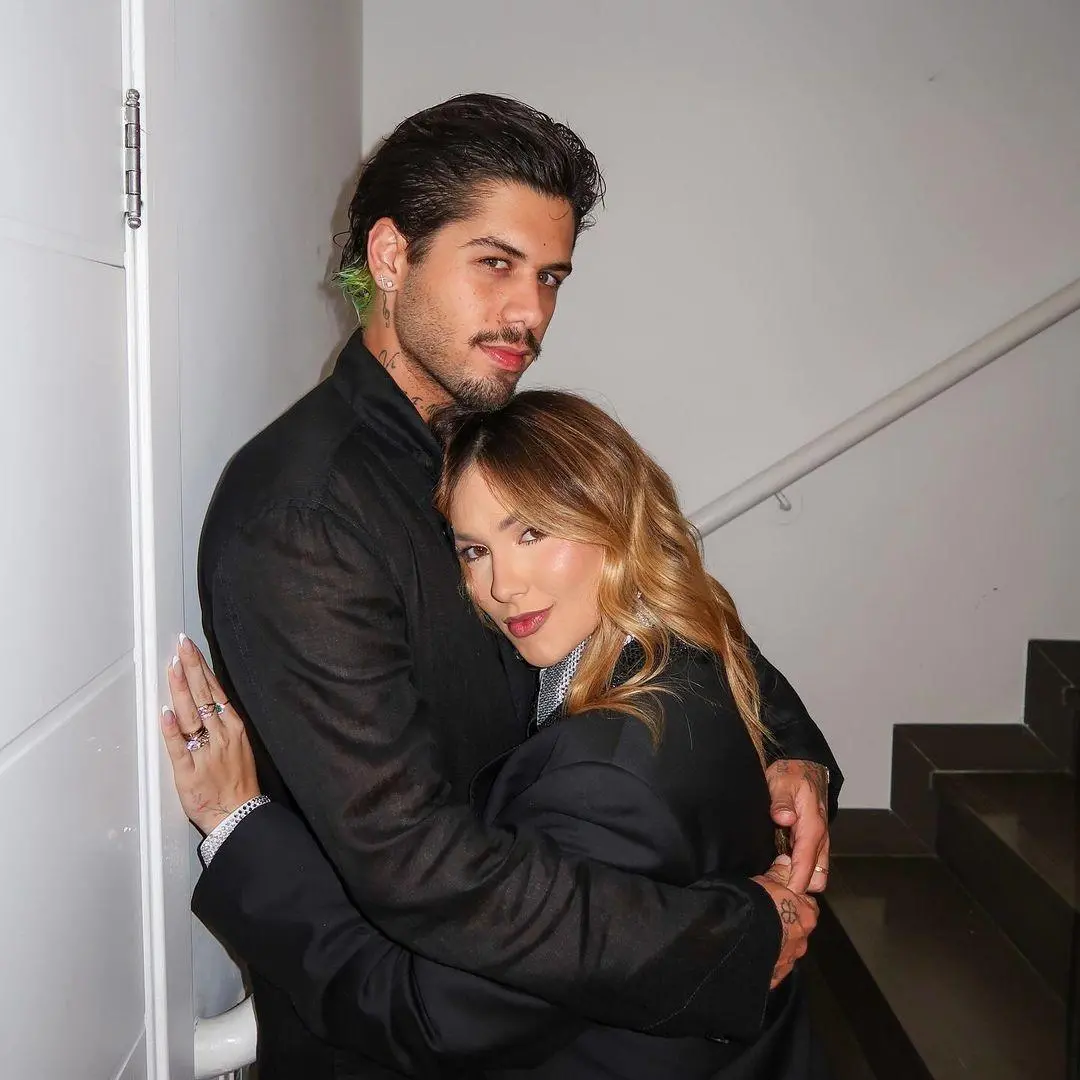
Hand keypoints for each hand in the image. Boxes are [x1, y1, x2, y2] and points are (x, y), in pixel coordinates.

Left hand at [161, 634, 260, 833]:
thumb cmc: (237, 781)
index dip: (201, 668)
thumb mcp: (238, 745)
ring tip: (173, 667)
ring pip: (190, 715)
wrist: (239, 815)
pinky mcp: (188, 773)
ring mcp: (205, 753)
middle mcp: (221, 735)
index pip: (215, 690)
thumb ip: (221, 722)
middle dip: (191, 668)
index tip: (190, 648)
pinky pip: (178, 748)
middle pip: (203, 696)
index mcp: (233, 727)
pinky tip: (166, 713)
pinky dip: (172, 730)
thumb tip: (206, 697)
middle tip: (181, 645)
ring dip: (181, 690)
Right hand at [752, 855, 818, 988]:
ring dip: (776, 942)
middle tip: (766, 916)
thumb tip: (788, 861)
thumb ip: (780, 873)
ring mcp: (790, 961)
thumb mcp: (768, 882)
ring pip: (786, 948)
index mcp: (806, 915)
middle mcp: (803, 940)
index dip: (794, 900)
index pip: (808, 905)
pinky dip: (767, 961)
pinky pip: (773, 966)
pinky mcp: (776, 977)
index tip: (780, 897)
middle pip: (798, 928)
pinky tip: (754, 955)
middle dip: (786, 923)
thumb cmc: (758, 905)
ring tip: (756, 936)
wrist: (742, 939)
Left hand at [766, 759, 829, 893]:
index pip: (807, 859)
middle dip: (800, 885)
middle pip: (817, 874)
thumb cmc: (791, 774)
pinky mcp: (812, 841)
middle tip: (776, 889)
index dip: (798, 879)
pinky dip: (799, 872)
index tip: (787, 894)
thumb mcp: (782, 782)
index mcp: (813, 825)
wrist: (804, 766)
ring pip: (816, 871)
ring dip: (801, 880)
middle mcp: (819, 837)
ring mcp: (817, 840)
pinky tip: (781, 874)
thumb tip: (784, 818)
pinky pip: (810, 863)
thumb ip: (782, 801)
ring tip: (776, 885)